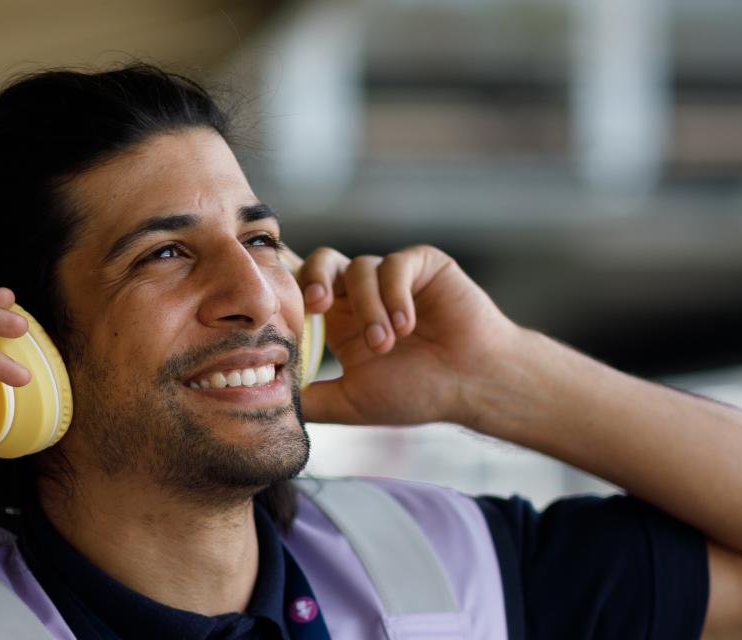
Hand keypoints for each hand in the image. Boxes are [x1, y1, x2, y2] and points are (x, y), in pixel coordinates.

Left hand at [292, 245, 521, 426]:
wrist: (474, 384)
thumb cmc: (419, 392)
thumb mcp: (353, 401)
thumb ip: (313, 399)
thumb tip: (267, 401)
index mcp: (340, 319)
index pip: (304, 290)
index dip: (291, 293)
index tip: (283, 312)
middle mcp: (362, 293)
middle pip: (323, 261)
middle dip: (315, 278)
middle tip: (317, 304)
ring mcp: (393, 277)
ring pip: (361, 269)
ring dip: (368, 308)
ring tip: (386, 343)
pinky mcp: (422, 265)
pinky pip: (395, 265)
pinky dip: (395, 295)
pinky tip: (407, 325)